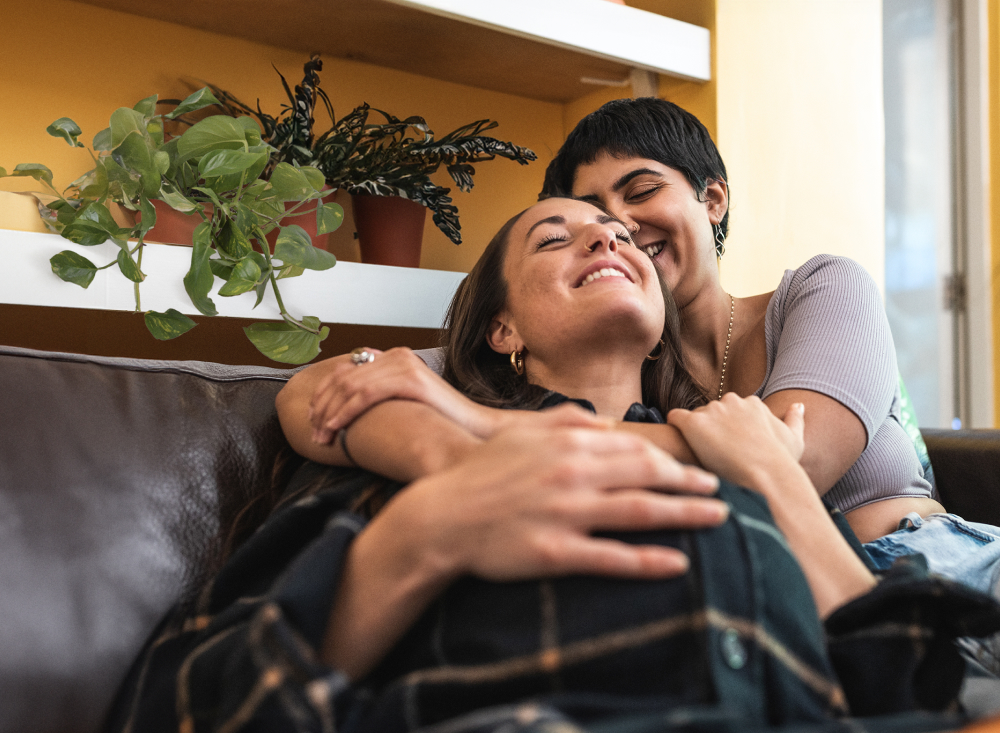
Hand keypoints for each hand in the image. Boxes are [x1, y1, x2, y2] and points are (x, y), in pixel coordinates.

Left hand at [309, 347, 474, 442]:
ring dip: (330, 413)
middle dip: (322, 407)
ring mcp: (404, 364)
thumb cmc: (438, 422)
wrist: (472, 427)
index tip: (313, 420)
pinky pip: (365, 394)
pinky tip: (336, 428)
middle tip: (315, 433)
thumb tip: (346, 407)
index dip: (323, 395)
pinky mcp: (410, 379)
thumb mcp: (402, 404)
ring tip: (322, 436)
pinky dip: (346, 412)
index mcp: (393, 357)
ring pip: (350, 386)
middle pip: (343, 378)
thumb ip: (379, 397)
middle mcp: (397, 355)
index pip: (345, 371)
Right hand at [384, 424, 727, 582]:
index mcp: (568, 446)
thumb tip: (604, 423)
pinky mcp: (554, 552)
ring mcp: (565, 514)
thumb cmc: (481, 473)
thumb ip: (565, 421)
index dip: (673, 462)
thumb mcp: (520, 433)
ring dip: (685, 516)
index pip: (635, 450)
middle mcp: (573, 475)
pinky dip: (648, 561)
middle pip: (647, 477)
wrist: (441, 516)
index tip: (699, 470)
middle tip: (722, 494)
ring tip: (718, 521)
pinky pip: (611, 558)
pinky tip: (678, 564)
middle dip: (690, 485)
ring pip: (639, 512)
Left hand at [666, 394, 804, 489]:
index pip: (731, 410)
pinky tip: (678, 443)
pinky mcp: (693, 422)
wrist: (766, 476)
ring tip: (695, 454)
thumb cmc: (781, 463)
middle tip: (712, 454)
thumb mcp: (795, 440)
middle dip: (711, 430)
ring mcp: (711, 410)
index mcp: (752, 403)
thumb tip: (798, 405)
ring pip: (695, 417)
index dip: (728, 430)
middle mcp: (731, 401)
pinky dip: (675, 428)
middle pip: (712, 412)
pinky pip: (676, 417)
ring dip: (694, 433)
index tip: (728, 447)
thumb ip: (794, 420)